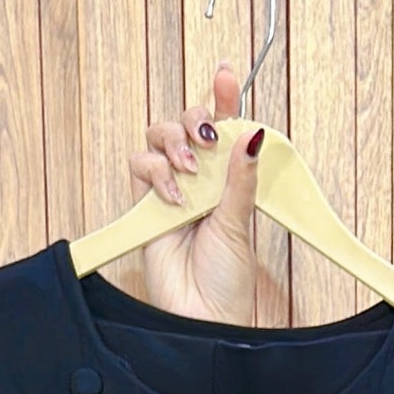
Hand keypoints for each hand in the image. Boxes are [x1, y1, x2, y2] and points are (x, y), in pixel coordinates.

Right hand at [127, 59, 261, 322]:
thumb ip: (241, 179)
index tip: (228, 75)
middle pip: (186, 124)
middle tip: (207, 138)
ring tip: (191, 172)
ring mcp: (171, 190)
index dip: (223, 98)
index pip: (224, 129)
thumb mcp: (241, 224)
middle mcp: (199, 180)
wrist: (203, 317)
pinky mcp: (146, 205)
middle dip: (195, 119)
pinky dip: (157, 172)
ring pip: (158, 137)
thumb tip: (253, 135)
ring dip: (174, 144)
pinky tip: (175, 197)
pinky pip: (140, 166)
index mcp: (227, 180)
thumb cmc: (226, 282)